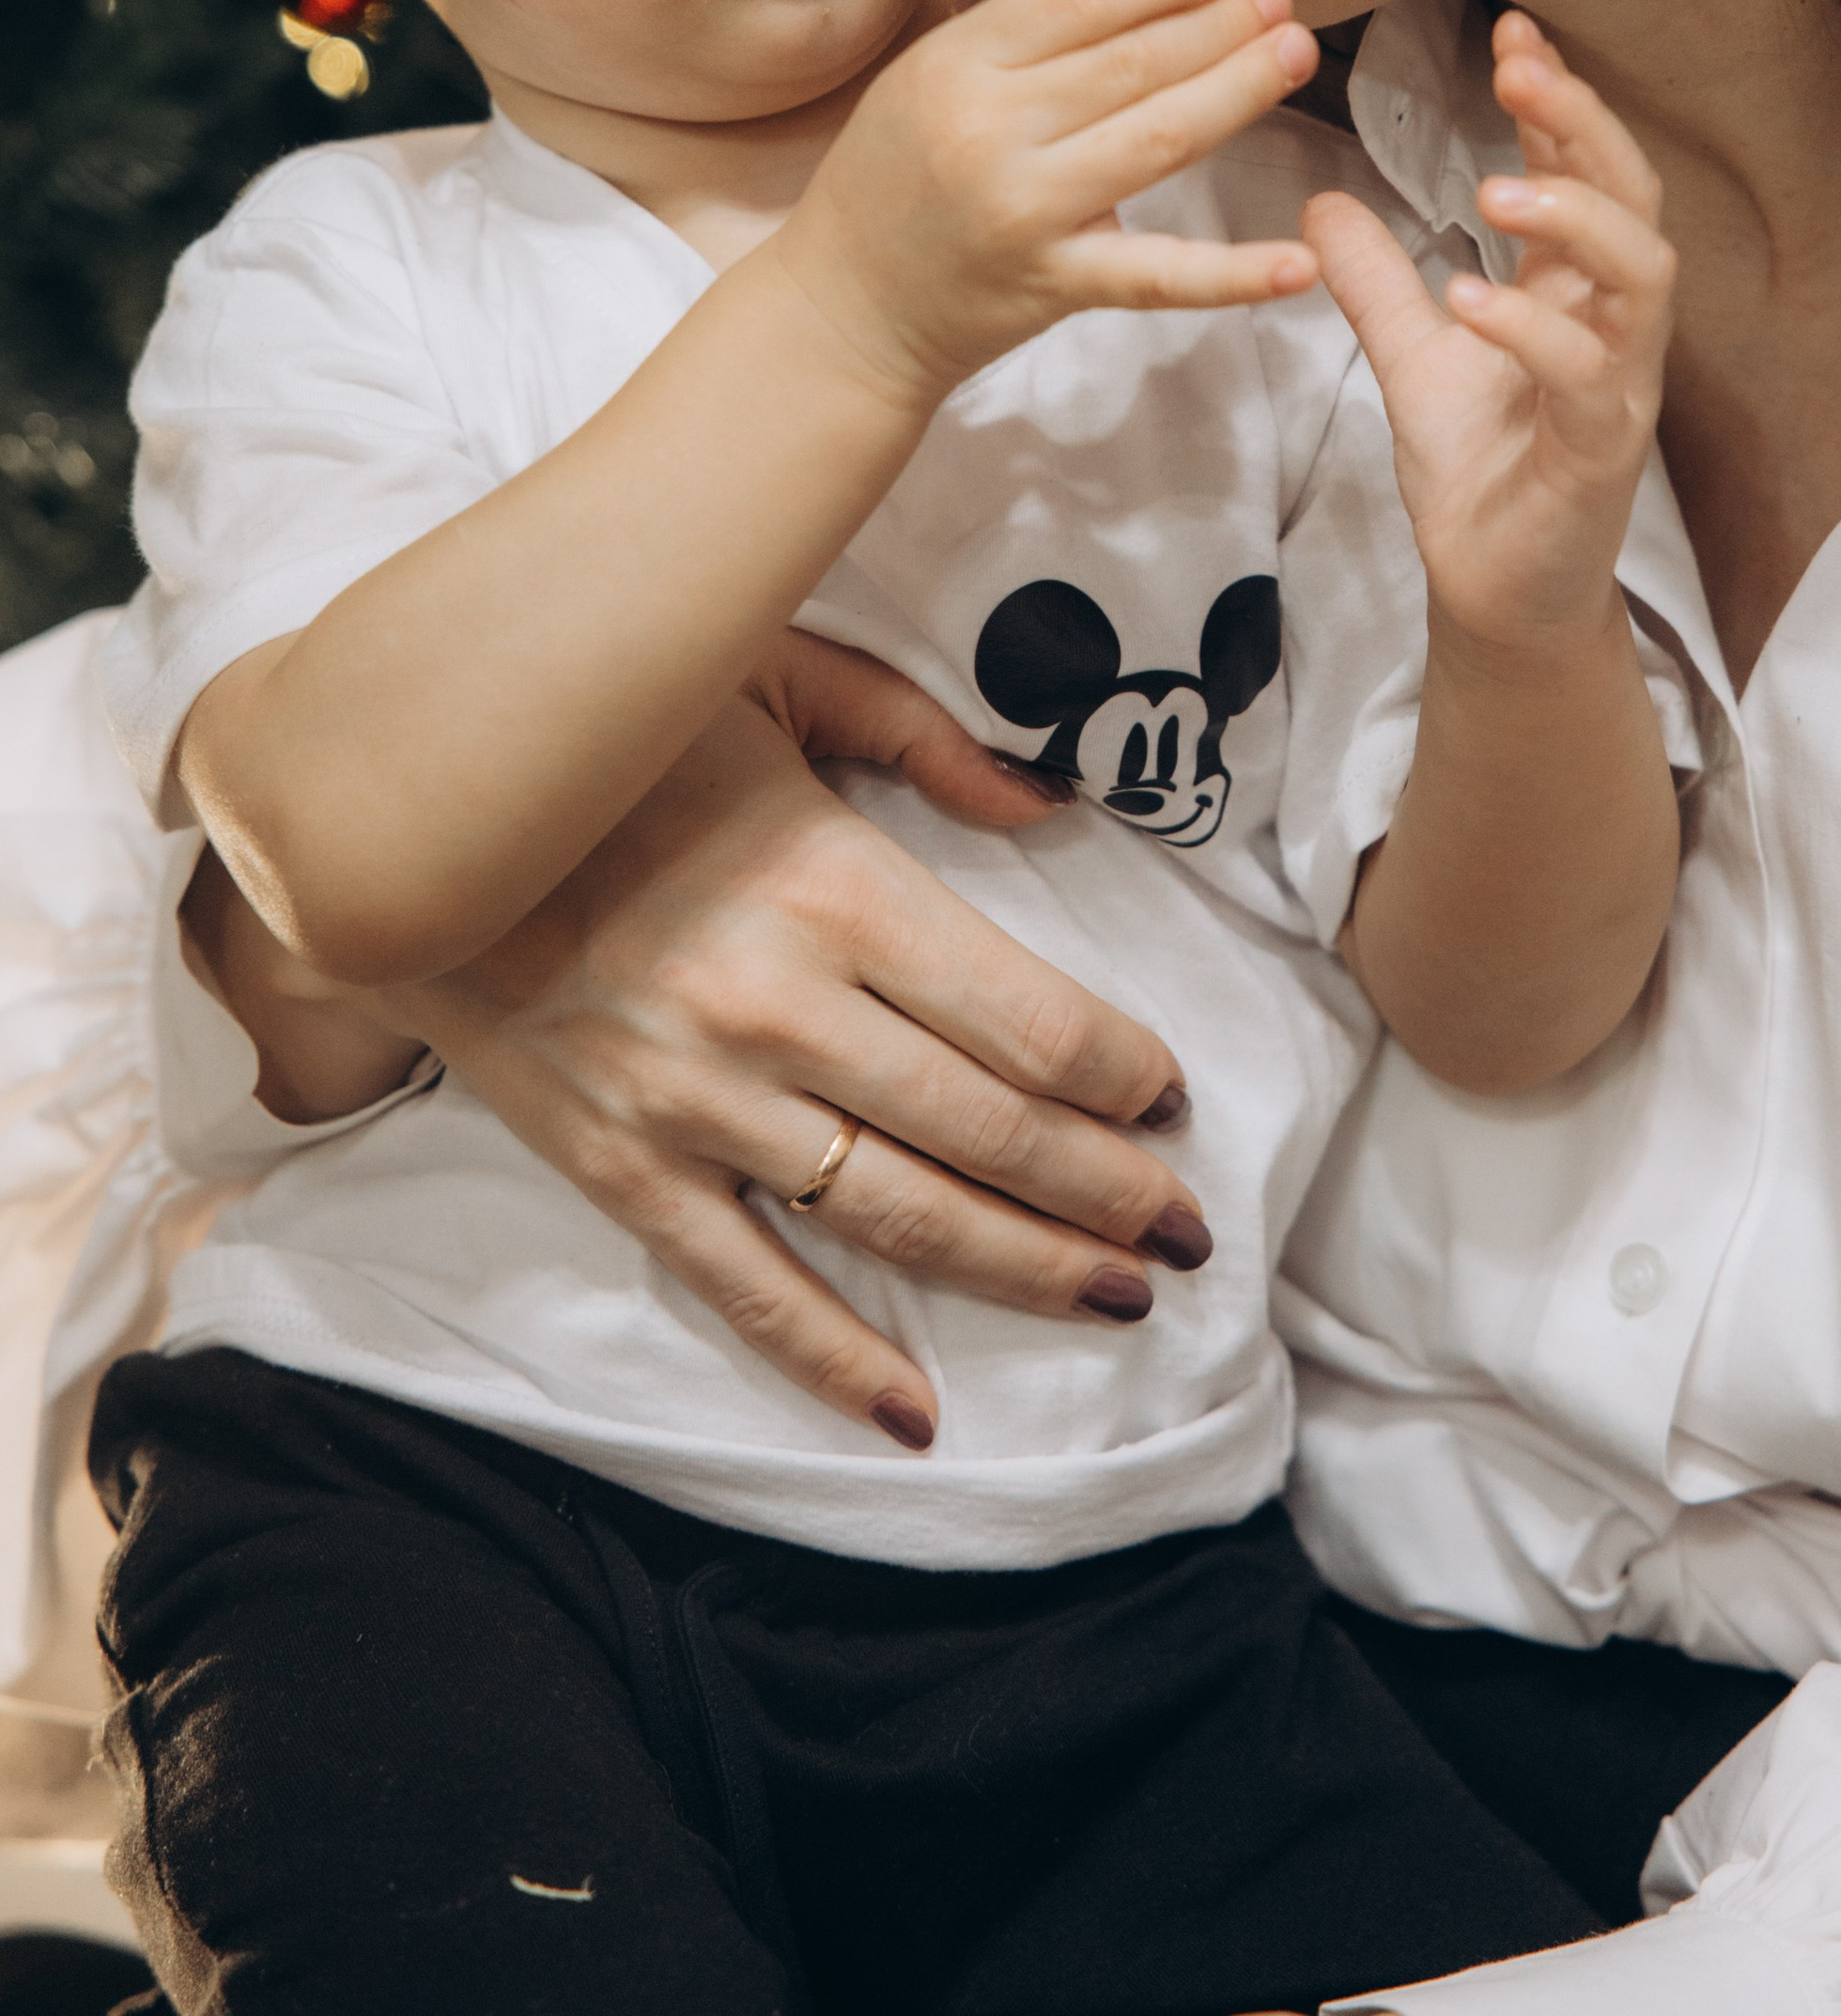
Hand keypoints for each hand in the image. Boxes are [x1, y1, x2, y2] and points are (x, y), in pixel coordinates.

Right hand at [392, 686, 1212, 1443]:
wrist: (403, 823)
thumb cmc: (615, 735)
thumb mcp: (773, 673)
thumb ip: (922, 737)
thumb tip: (1052, 809)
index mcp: (832, 885)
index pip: (1025, 1016)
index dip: (1119, 1072)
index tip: (1172, 1098)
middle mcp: (778, 1010)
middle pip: (989, 1130)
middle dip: (1108, 1191)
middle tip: (1189, 1231)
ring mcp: (697, 1104)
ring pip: (899, 1216)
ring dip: (1023, 1268)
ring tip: (1121, 1295)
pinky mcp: (624, 1168)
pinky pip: (747, 1287)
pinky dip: (834, 1361)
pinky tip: (916, 1414)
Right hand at [776, 0, 1320, 402]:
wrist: (844, 307)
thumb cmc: (894, 182)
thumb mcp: (927, 79)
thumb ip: (1019, 38)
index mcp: (954, 66)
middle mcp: (989, 132)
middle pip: (1134, 61)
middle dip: (1221, 22)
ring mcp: (1026, 213)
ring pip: (1161, 138)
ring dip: (1241, 91)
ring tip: (1293, 53)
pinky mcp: (1056, 287)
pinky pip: (1159, 275)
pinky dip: (1235, 275)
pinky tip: (1300, 263)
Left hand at [1303, 9, 1674, 651]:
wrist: (1497, 595)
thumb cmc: (1481, 473)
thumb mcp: (1411, 359)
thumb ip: (1377, 282)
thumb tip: (1319, 203)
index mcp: (1574, 291)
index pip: (1586, 170)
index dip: (1559, 100)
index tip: (1511, 33)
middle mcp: (1613, 324)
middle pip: (1634, 196)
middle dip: (1582, 124)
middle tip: (1518, 67)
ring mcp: (1620, 384)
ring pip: (1644, 274)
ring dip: (1575, 216)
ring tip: (1495, 187)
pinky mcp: (1603, 450)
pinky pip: (1590, 375)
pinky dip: (1534, 328)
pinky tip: (1472, 295)